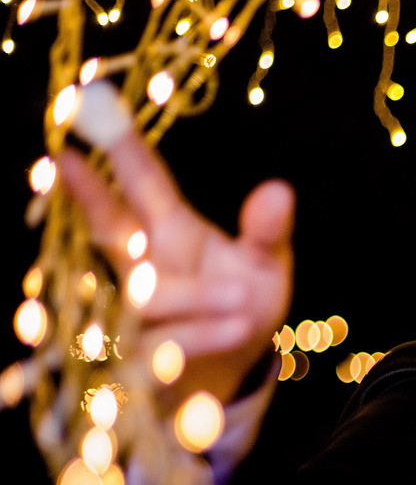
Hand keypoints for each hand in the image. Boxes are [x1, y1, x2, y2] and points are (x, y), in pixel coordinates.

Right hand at [58, 124, 293, 407]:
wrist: (228, 377)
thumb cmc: (239, 309)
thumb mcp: (264, 268)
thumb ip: (267, 233)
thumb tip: (279, 190)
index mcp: (169, 232)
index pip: (142, 186)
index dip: (121, 152)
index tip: (92, 107)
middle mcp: (142, 267)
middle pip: (107, 228)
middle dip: (92, 198)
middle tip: (68, 163)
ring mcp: (132, 313)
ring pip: (145, 295)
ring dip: (195, 294)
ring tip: (244, 298)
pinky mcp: (137, 362)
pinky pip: (162, 345)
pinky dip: (201, 334)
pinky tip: (238, 328)